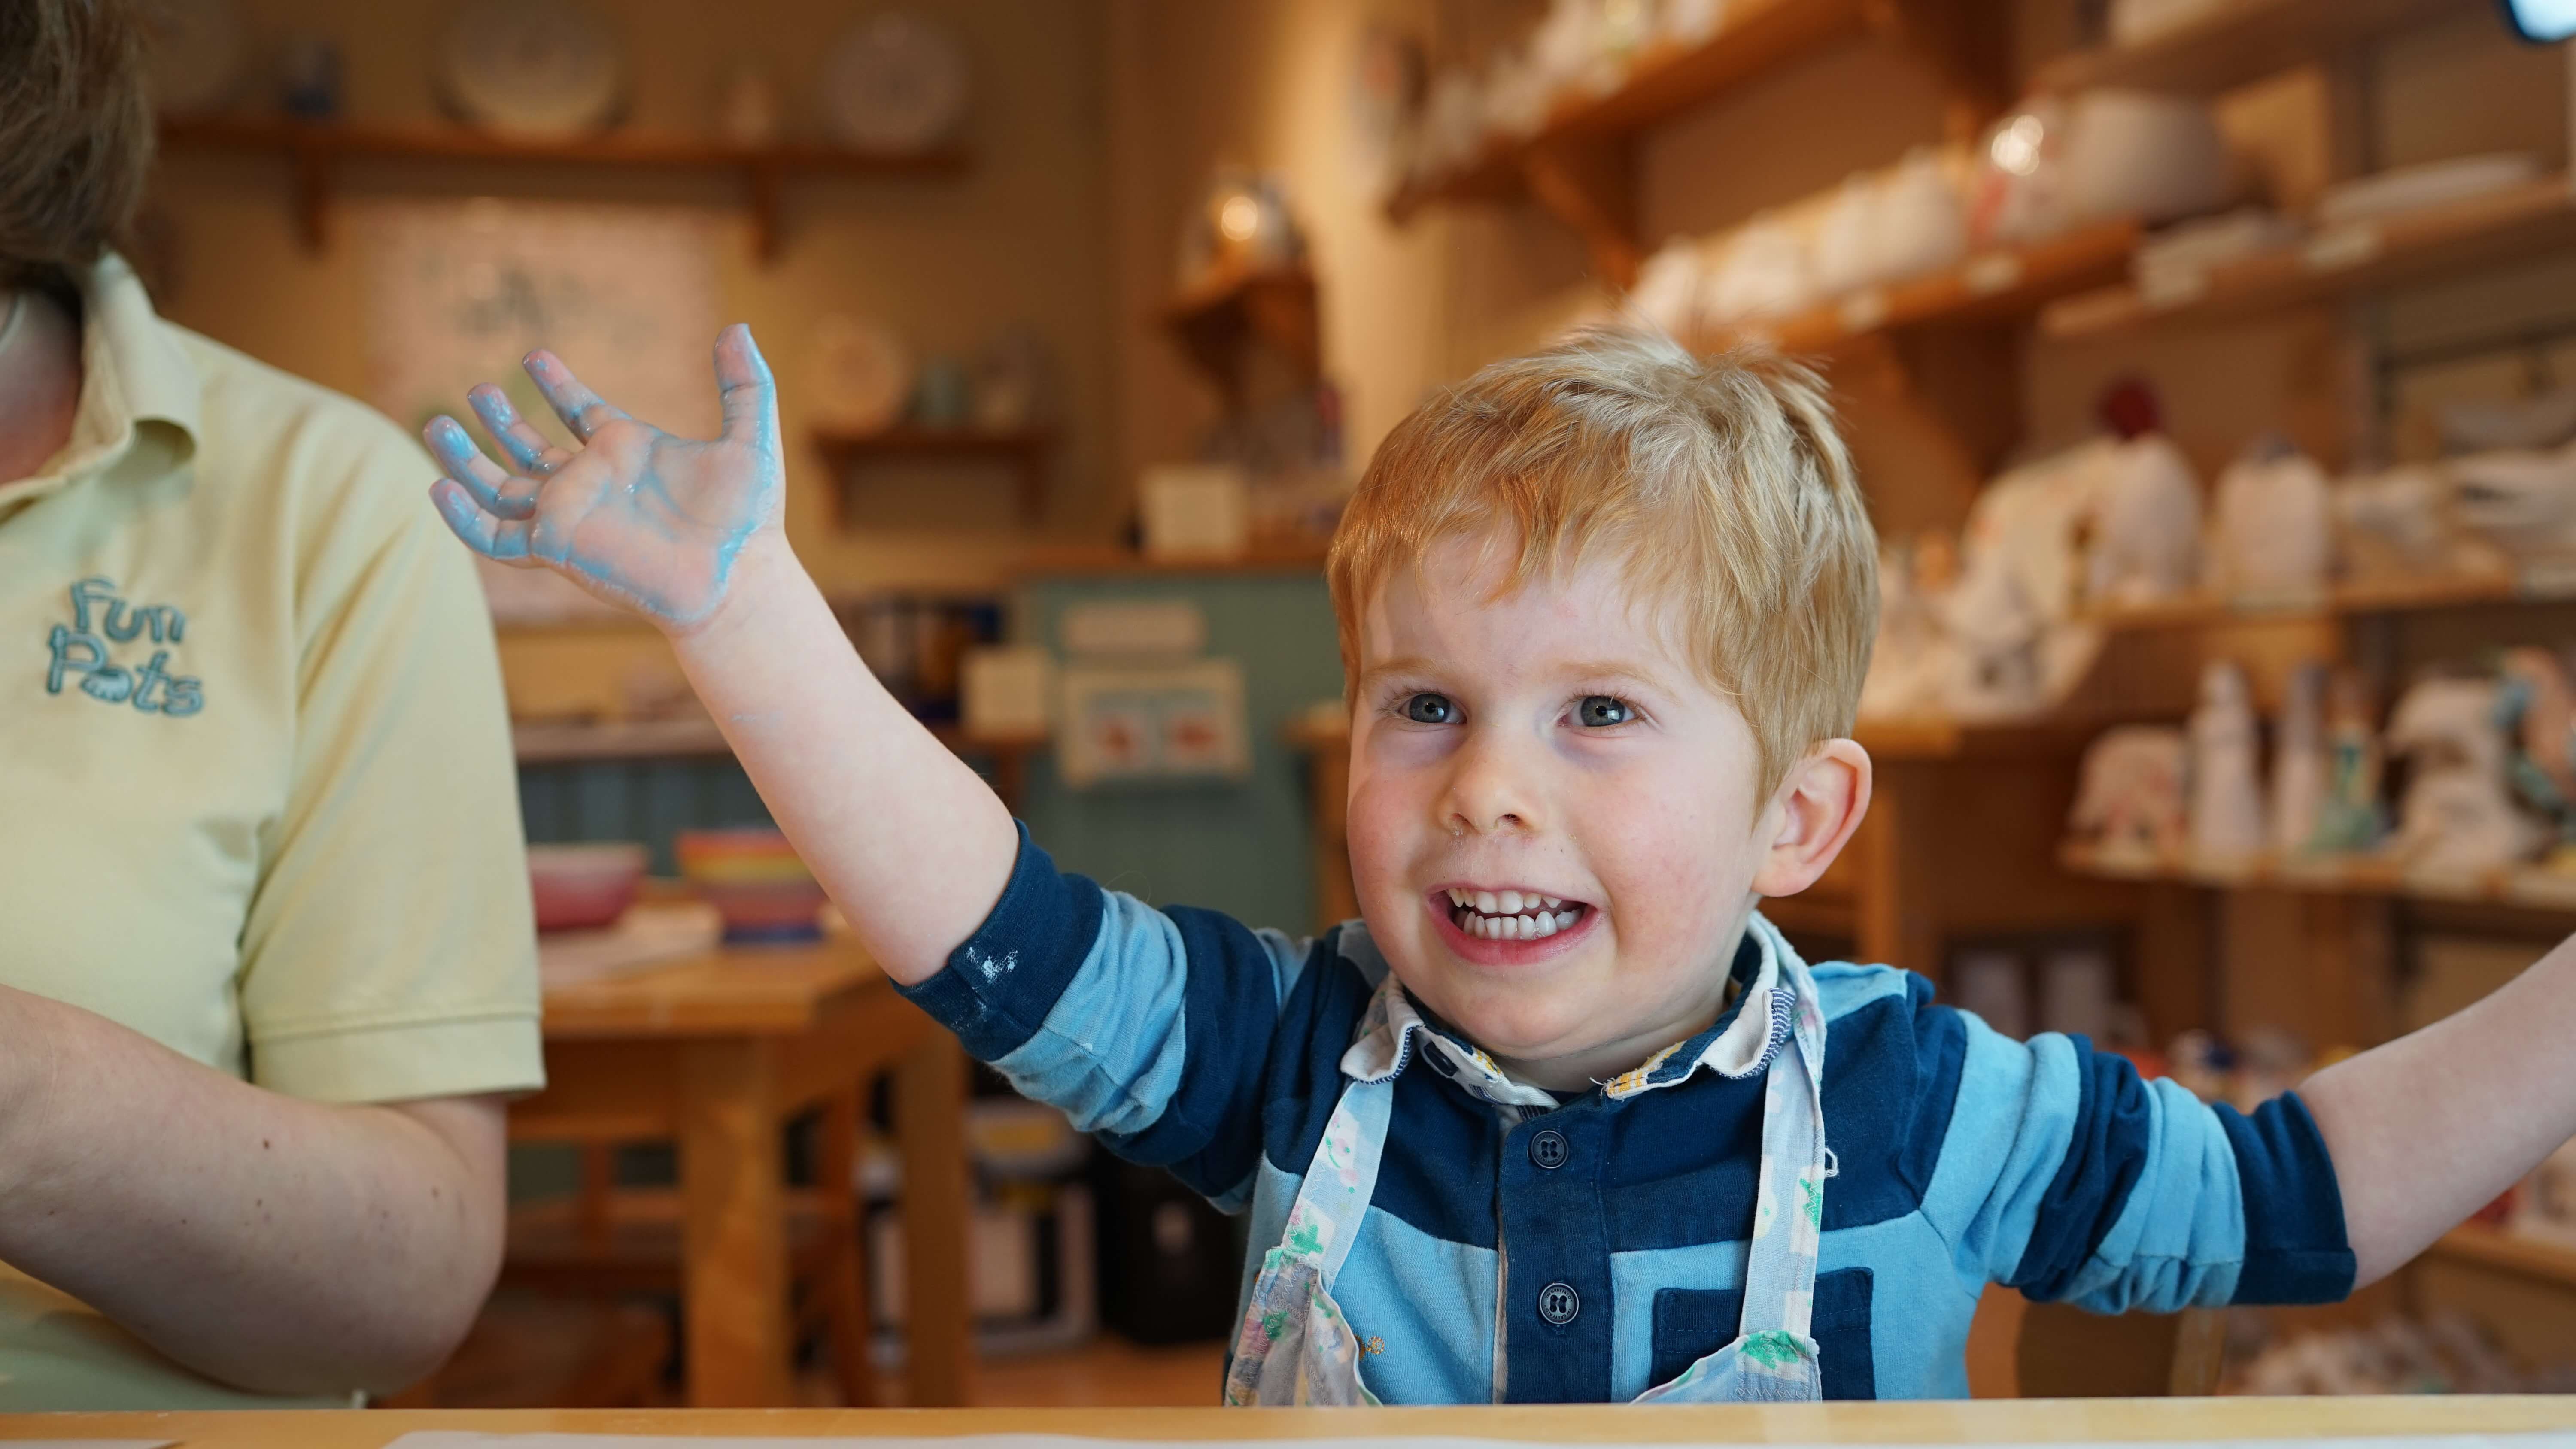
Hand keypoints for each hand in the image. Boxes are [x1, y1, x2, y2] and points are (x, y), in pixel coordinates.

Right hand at [426, 325, 784, 630]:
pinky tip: (439, 490)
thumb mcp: (750, 440)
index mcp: (628, 452)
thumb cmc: (747, 522)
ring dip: (467, 461)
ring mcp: (570, 515)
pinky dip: (463, 518)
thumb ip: (743, 385)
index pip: (580, 412)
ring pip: (502, 488)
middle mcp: (592, 483)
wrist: (737, 579)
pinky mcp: (556, 546)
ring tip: (437, 425)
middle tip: (477, 390)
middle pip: (531, 450)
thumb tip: (739, 329)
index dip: (558, 385)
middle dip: (502, 421)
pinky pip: (496, 535)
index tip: (535, 356)